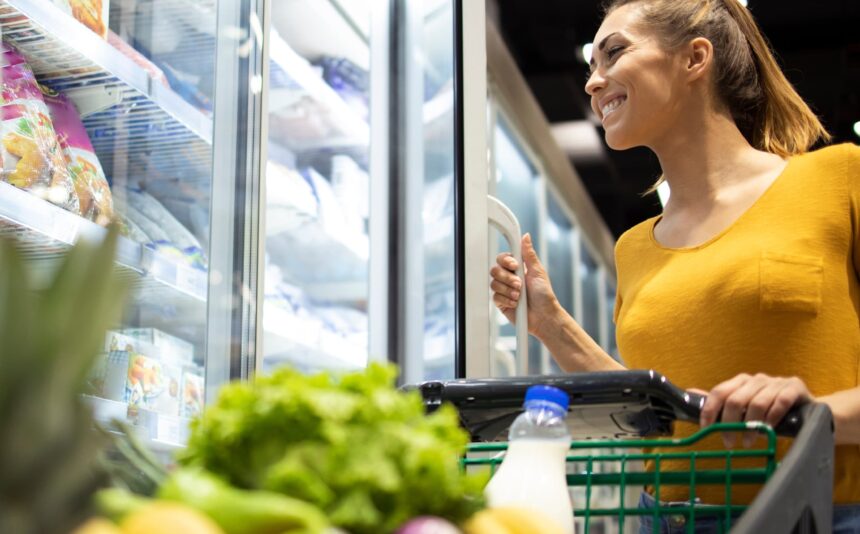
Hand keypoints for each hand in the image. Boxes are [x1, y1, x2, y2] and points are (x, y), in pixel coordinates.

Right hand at [489, 233, 559, 336]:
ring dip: (509, 290)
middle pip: (495, 270)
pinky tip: (516, 303)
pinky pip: (495, 297)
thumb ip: (528, 254)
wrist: (543, 316)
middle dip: (508, 278)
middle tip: (520, 284)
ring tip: (520, 295)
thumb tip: (526, 237)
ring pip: (494, 283)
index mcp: (518, 268)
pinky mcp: (501, 302)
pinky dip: (507, 300)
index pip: (503, 258)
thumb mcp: (538, 271)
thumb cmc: (544, 295)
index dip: (506, 260)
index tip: (514, 265)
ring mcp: (504, 290)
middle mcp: (509, 278)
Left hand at [698, 373, 813, 447]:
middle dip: (730, 424)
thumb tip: (690, 393)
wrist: (808, 408)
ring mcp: (776, 382)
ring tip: (748, 442)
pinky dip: (772, 418)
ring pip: (757, 403)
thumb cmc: (771, 408)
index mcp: (741, 381)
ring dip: (751, 426)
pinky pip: (780, 402)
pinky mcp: (794, 387)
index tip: (706, 430)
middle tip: (729, 442)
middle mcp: (757, 379)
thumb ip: (721, 401)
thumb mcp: (745, 405)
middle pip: (736, 400)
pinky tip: (769, 430)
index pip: (719, 392)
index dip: (710, 411)